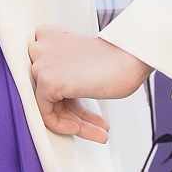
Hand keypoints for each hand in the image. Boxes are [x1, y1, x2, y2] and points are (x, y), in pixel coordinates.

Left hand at [28, 25, 151, 143]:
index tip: (86, 112)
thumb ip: (66, 79)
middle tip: (95, 124)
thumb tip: (63, 106)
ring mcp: (41, 64)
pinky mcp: (46, 80)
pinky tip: (85, 129)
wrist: (131, 55)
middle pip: (49, 93)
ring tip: (98, 132)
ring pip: (49, 105)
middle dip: (74, 114)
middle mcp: (40, 48)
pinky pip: (47, 113)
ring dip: (76, 123)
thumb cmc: (116, 58)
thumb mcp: (82, 65)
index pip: (50, 78)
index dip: (70, 99)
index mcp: (49, 38)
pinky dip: (64, 125)